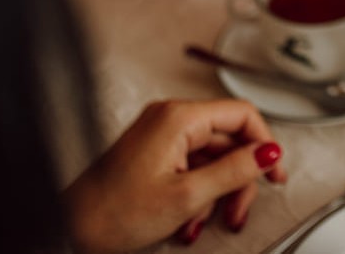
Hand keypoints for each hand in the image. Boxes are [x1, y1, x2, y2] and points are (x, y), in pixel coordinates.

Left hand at [63, 99, 284, 252]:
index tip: (273, 172)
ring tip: (209, 221)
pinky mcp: (154, 153)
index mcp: (178, 118)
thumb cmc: (114, 213)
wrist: (70, 230)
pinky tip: (189, 219)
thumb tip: (269, 153)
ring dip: (218, 191)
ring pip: (212, 157)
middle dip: (238, 179)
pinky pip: (192, 165)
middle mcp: (170, 118)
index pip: (242, 115)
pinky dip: (198, 192)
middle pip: (228, 140)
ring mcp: (161, 135)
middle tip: (238, 209)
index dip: (264, 144)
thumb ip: (234, 171)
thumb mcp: (188, 196)